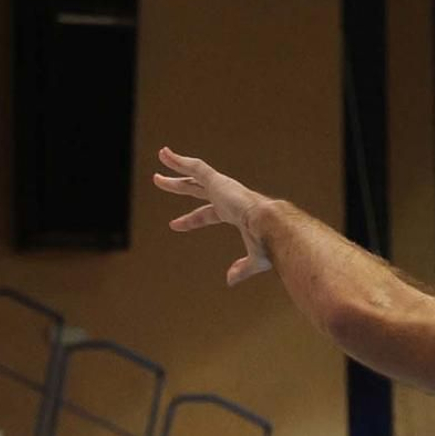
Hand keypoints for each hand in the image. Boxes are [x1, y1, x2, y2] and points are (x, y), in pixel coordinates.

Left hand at [154, 146, 273, 285]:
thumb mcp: (255, 260)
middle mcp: (227, 197)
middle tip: (161, 181)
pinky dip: (180, 161)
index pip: (207, 214)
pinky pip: (196, 167)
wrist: (273, 227)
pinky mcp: (219, 181)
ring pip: (194, 174)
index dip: (190, 220)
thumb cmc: (269, 243)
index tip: (173, 224)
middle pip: (196, 190)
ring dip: (176, 166)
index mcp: (235, 213)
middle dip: (178, 185)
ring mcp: (223, 188)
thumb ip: (242, 269)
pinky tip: (166, 155)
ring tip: (161, 155)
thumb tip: (230, 280)